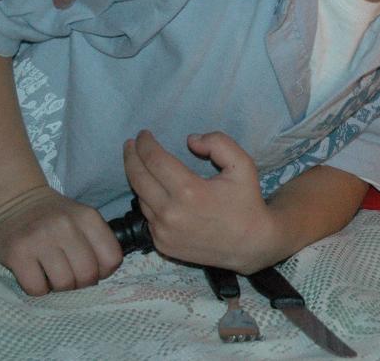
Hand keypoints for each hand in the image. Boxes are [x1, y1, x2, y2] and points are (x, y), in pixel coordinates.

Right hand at [0, 183, 122, 295]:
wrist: (14, 202)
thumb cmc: (53, 217)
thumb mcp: (82, 219)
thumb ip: (97, 242)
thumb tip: (102, 276)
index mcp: (88, 217)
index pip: (112, 258)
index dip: (104, 272)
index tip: (92, 269)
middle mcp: (66, 226)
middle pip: (88, 275)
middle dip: (81, 284)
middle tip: (71, 277)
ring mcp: (40, 239)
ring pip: (64, 284)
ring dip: (59, 288)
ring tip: (52, 275)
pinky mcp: (17, 253)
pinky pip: (37, 288)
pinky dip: (38, 289)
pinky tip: (36, 275)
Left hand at [123, 130, 276, 272]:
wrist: (249, 244)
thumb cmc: (246, 201)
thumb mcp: (242, 164)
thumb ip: (218, 143)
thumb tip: (190, 141)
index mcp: (189, 191)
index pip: (155, 160)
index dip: (145, 144)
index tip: (143, 134)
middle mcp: (171, 212)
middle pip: (138, 178)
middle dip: (131, 156)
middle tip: (130, 144)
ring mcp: (163, 231)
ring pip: (140, 198)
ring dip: (139, 179)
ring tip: (142, 165)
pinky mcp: (162, 244)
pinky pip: (147, 216)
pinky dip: (148, 200)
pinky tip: (154, 191)